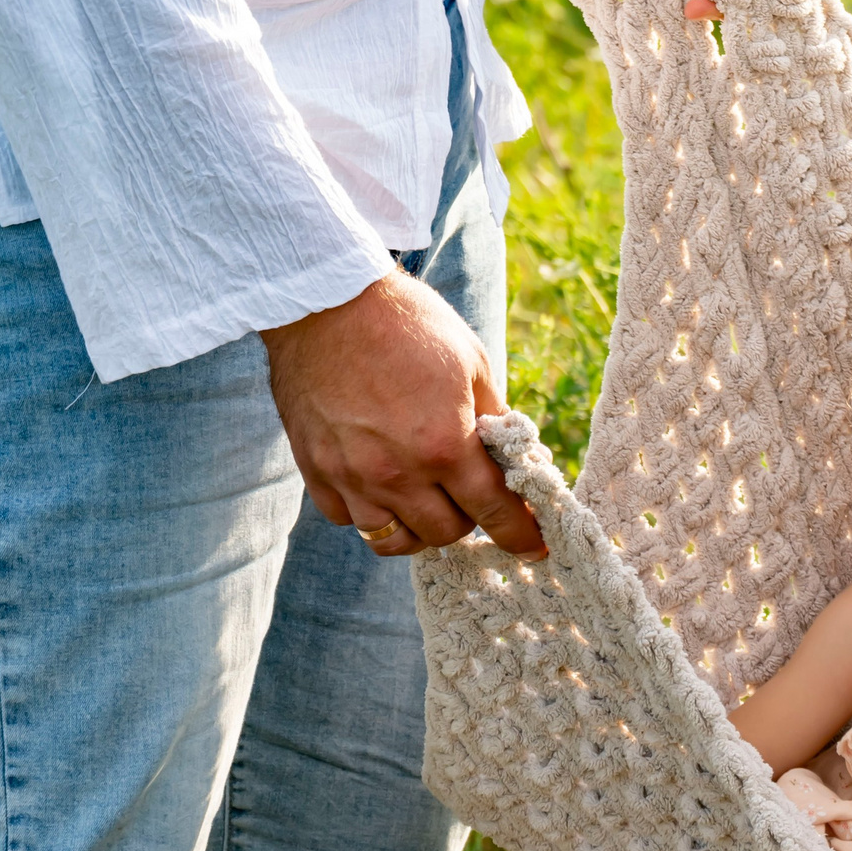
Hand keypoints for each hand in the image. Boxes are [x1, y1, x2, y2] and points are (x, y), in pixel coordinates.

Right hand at [261, 274, 546, 559]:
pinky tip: (381, 485)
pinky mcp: (316, 471)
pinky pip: (349, 519)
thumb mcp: (471, 363)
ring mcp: (351, 476)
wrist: (325, 303)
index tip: (535, 548)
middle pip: (445, 533)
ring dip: (418, 527)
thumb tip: (511, 458)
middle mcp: (396, 472)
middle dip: (468, 521)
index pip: (494, 511)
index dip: (520, 534)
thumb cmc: (407, 325)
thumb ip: (493, 420)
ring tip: (427, 502)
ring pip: (393, 540)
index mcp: (443, 445)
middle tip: (470, 497)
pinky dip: (371, 512)